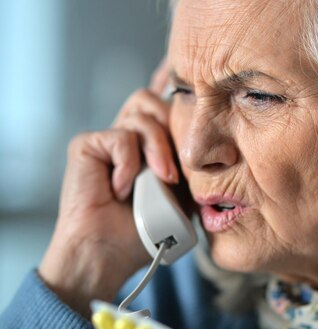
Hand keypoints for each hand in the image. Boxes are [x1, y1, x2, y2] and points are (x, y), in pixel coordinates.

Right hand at [39, 59, 176, 316]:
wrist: (109, 253)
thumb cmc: (145, 231)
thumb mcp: (183, 195)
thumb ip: (194, 166)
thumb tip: (218, 143)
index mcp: (151, 144)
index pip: (165, 101)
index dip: (176, 82)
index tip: (197, 75)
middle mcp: (129, 136)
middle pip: (155, 99)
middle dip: (173, 128)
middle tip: (176, 168)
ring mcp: (107, 139)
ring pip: (141, 112)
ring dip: (157, 147)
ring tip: (160, 179)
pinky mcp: (87, 145)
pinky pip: (120, 136)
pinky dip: (128, 163)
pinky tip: (124, 187)